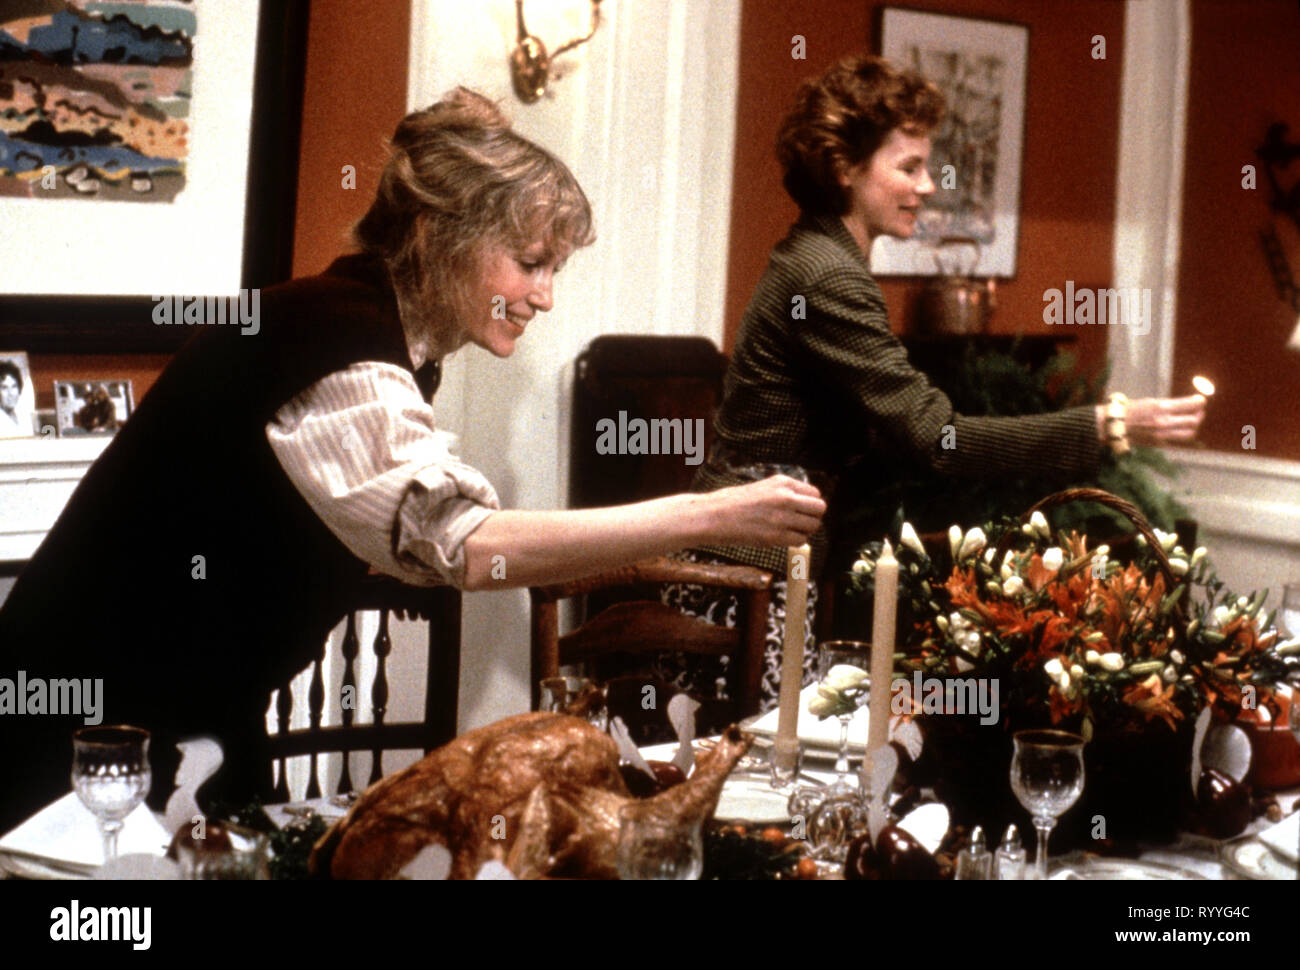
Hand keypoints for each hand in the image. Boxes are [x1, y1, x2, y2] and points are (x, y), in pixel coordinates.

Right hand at [709, 474, 825, 546]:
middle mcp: (785, 497)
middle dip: (813, 517)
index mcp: (783, 482)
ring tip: (788, 531)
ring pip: (812, 526)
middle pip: (819, 509)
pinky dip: (795, 541)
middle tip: (800, 522)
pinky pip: (800, 540)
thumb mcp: (763, 487)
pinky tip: (782, 538)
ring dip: (804, 530)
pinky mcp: (775, 536)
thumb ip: (786, 493)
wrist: (714, 515)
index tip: (801, 511)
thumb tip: (807, 505)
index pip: (815, 494)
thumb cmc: (735, 502)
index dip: (810, 505)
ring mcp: (781, 517)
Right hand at [1126, 394, 1205, 445]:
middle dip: (1199, 414)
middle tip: (1198, 410)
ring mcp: (1162, 435)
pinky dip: (1182, 434)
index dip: (1200, 401)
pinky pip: (1178, 441)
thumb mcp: (1150, 402)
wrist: (1113, 425)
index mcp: (1161, 407)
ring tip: (1192, 420)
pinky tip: (1180, 429)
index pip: (1190, 405)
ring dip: (1194, 426)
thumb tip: (1187, 405)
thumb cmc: (1129, 409)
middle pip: (1194, 421)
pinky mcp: (1159, 444)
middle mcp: (1164, 422)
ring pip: (1189, 433)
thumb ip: (1169, 405)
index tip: (1201, 399)